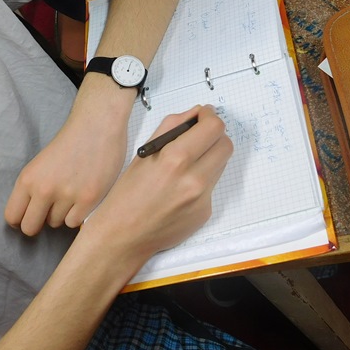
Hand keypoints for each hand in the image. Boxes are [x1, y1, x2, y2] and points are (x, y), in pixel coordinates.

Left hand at [5, 100, 128, 235]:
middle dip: (37, 224)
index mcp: (27, 178)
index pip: (12, 216)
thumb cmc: (70, 142)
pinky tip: (82, 198)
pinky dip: (77, 214)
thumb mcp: (40, 163)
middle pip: (30, 228)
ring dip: (61, 214)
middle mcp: (43, 189)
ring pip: (56, 224)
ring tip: (71, 194)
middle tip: (48, 213)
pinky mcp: (88, 199)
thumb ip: (32, 188)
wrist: (97, 125)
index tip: (29, 216)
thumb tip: (29, 216)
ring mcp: (66, 195)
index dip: (20, 220)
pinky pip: (74, 223)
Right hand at [85, 105, 232, 260]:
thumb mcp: (144, 153)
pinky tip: (180, 189)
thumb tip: (197, 113)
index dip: (211, 117)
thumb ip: (172, 127)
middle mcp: (194, 179)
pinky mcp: (205, 212)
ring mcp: (202, 199)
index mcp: (175, 159)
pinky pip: (212, 186)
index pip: (213, 128)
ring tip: (187, 163)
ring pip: (221, 165)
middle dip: (215, 136)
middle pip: (226, 145)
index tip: (204, 116)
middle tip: (200, 136)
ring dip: (209, 157)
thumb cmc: (127, 194)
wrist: (124, 236)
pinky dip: (201, 180)